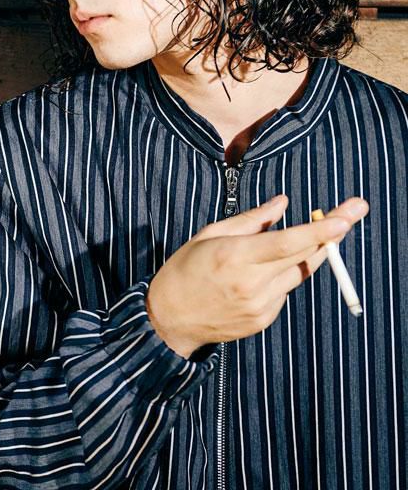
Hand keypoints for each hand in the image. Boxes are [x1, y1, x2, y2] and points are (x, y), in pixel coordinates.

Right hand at [146, 195, 368, 357]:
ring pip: (299, 273)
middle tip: (353, 210)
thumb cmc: (186, 269)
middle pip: (305, 256)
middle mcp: (252, 284)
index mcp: (235, 257)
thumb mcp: (210, 235)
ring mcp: (260, 306)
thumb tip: (283, 203)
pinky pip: (285, 290)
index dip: (321, 230)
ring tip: (302, 238)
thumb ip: (251, 220)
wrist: (169, 319)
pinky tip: (260, 273)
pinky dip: (283, 275)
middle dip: (332, 233)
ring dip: (308, 253)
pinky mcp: (263, 320)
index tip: (346, 217)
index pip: (288, 243)